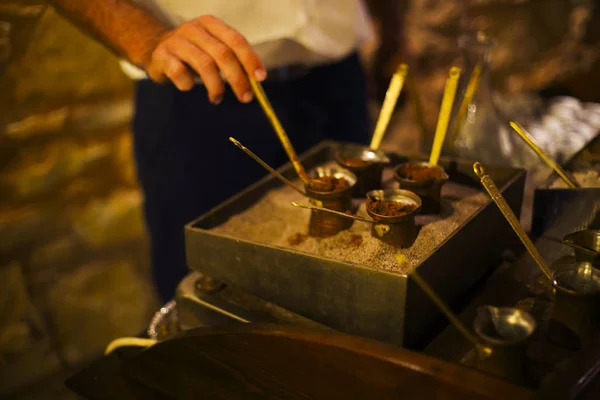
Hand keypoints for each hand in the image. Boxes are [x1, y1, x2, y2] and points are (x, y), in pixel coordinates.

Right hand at [145, 15, 265, 103]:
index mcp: (211, 24)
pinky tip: (189, 87)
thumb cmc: (193, 53)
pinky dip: (188, 84)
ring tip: (217, 98)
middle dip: (237, 78)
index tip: (260, 78)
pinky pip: (179, 73)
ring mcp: (176, 41)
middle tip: (245, 97)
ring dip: (216, 86)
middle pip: (223, 54)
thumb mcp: (213, 50)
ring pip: (204, 64)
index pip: (236, 40)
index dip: (250, 59)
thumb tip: (256, 81)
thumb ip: (232, 60)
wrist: (154, 49)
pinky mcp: (161, 56)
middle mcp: (194, 29)